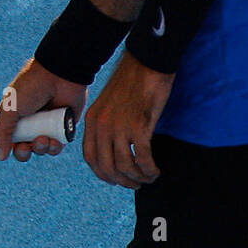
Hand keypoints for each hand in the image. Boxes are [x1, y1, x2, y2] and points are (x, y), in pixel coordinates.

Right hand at [0, 57, 86, 161]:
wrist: (60, 75)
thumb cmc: (32, 87)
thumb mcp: (10, 108)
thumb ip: (1, 132)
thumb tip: (0, 155)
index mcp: (13, 114)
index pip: (3, 136)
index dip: (1, 146)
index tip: (2, 152)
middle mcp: (28, 122)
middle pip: (22, 148)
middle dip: (22, 153)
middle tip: (25, 148)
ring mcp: (45, 126)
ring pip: (39, 150)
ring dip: (39, 149)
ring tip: (43, 139)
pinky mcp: (62, 129)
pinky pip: (56, 147)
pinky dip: (54, 148)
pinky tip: (53, 140)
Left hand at [81, 51, 174, 187]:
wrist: (146, 63)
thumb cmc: (132, 83)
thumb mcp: (109, 104)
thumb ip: (107, 125)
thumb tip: (113, 150)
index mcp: (93, 119)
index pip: (91, 157)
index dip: (103, 173)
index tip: (116, 179)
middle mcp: (102, 125)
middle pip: (107, 167)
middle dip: (123, 181)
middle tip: (136, 183)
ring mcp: (120, 126)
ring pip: (125, 166)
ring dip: (138, 178)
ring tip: (148, 177)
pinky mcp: (139, 126)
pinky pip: (142, 159)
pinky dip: (149, 169)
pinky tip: (155, 170)